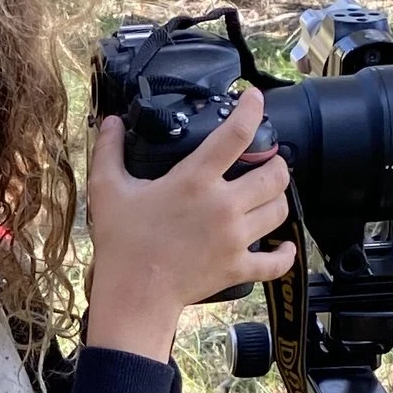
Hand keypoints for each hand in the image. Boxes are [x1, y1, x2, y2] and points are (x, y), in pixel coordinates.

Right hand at [82, 92, 296, 361]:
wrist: (134, 294)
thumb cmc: (122, 242)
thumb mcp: (107, 190)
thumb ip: (109, 151)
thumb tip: (109, 121)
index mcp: (195, 180)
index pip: (235, 135)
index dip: (252, 110)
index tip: (256, 98)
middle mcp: (223, 205)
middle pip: (274, 175)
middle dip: (276, 164)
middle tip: (267, 163)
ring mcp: (234, 238)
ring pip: (279, 211)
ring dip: (278, 201)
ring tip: (268, 198)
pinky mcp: (237, 267)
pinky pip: (275, 262)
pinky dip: (285, 255)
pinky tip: (285, 247)